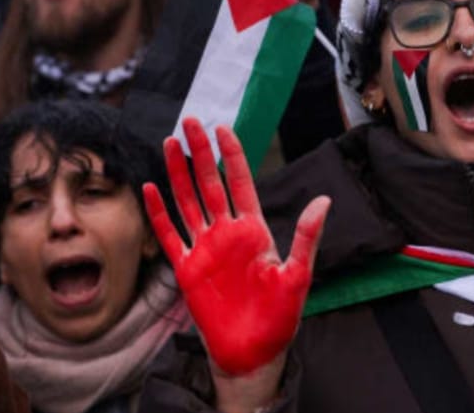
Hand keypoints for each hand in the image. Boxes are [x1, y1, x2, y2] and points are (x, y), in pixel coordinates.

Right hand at [143, 117, 330, 375]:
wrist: (253, 352)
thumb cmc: (280, 316)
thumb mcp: (298, 275)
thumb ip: (306, 237)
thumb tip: (324, 200)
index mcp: (254, 229)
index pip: (241, 182)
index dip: (232, 155)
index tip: (223, 128)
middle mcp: (227, 233)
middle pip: (209, 183)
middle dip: (200, 152)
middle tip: (189, 121)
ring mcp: (205, 248)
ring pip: (187, 202)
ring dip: (177, 174)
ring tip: (168, 144)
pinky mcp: (186, 269)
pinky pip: (169, 235)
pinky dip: (159, 213)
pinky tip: (150, 189)